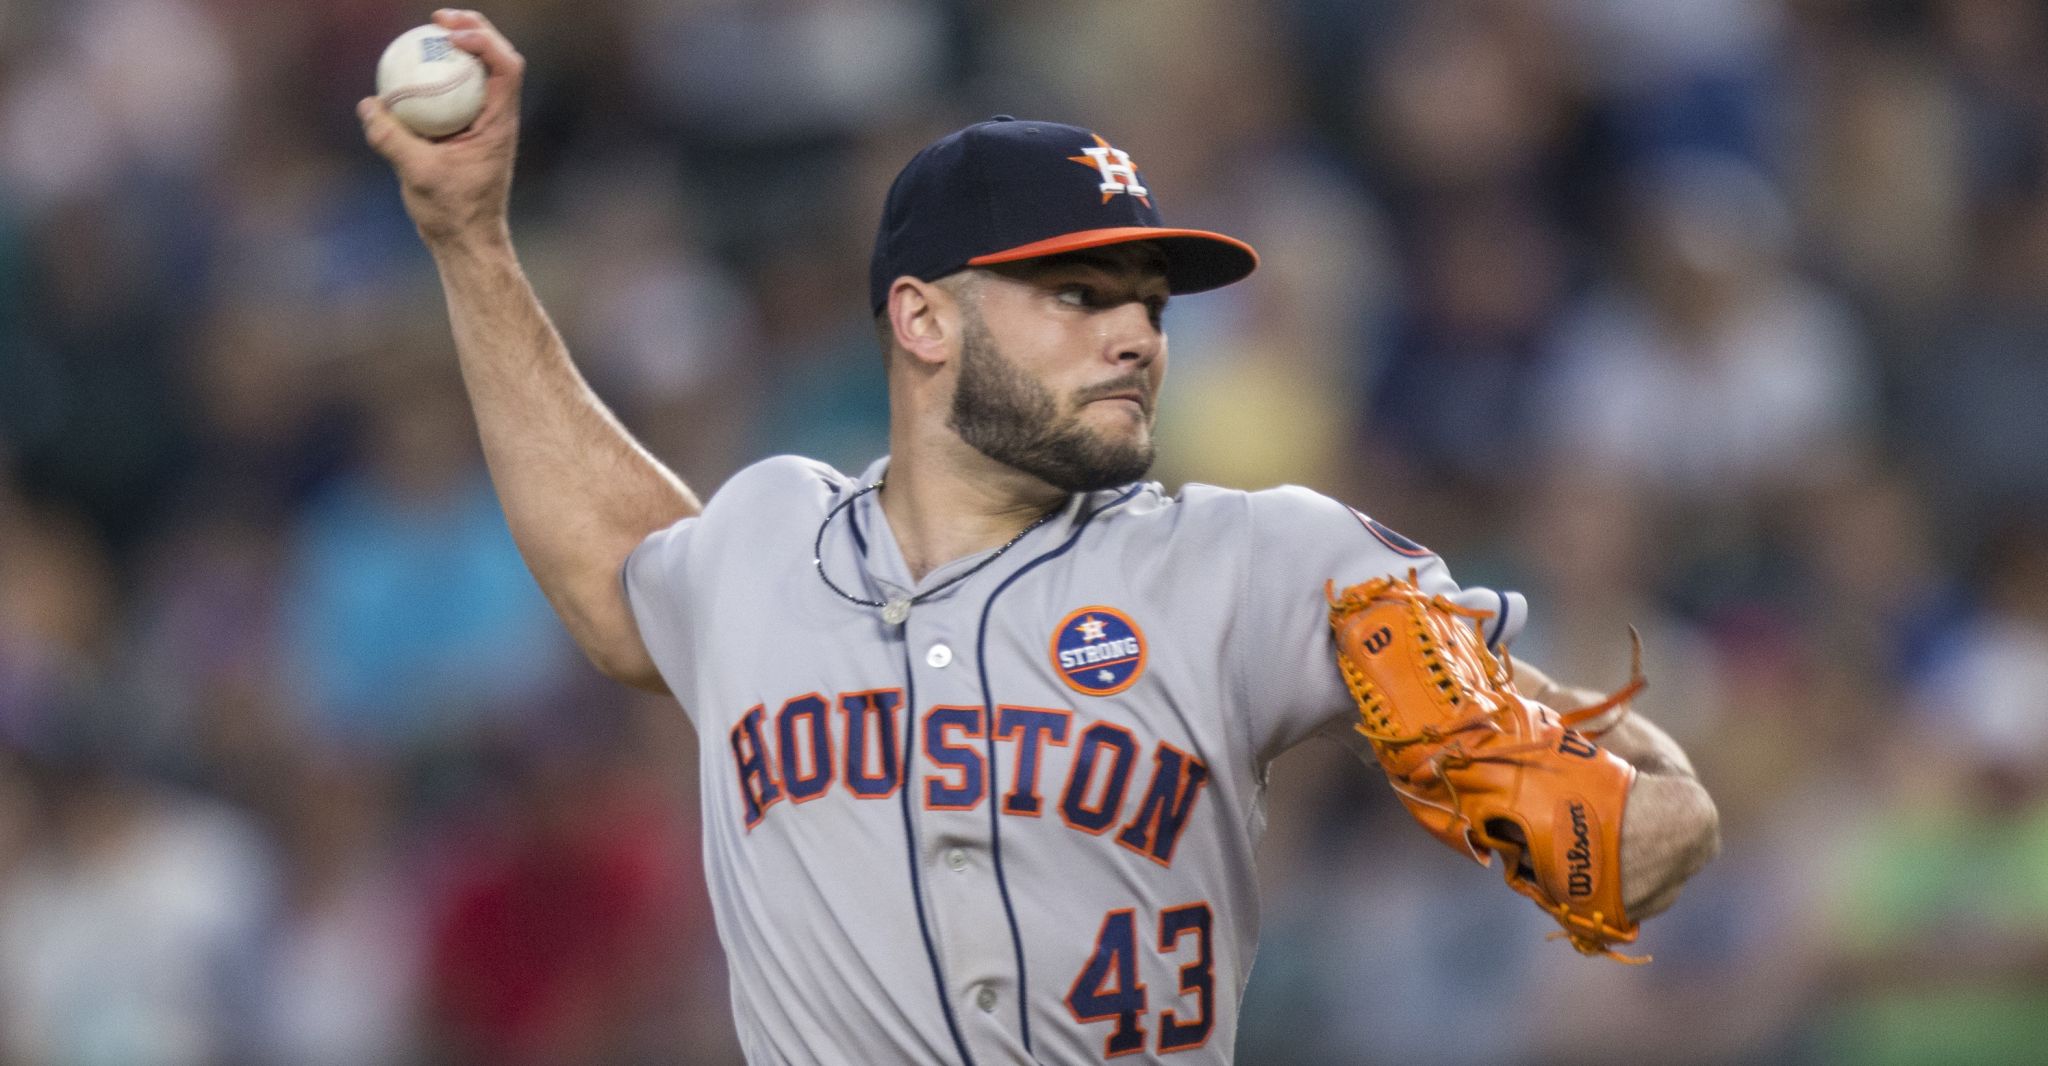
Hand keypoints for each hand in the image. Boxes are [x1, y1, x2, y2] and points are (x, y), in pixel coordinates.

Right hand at [358, 9, 523, 247]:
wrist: (466, 240)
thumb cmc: (452, 213)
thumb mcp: (418, 175)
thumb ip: (392, 139)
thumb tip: (370, 104)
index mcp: (500, 123)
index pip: (506, 68)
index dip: (485, 40)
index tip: (450, 33)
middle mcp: (497, 117)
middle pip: (496, 59)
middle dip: (473, 29)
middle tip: (437, 18)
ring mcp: (483, 123)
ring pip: (478, 72)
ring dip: (459, 47)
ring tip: (428, 30)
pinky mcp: (466, 131)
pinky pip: (454, 92)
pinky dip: (438, 75)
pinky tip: (409, 70)